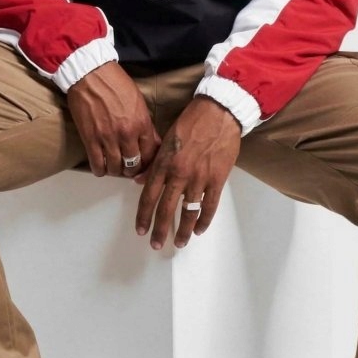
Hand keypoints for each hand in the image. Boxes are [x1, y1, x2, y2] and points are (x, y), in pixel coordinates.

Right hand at [67, 62, 160, 177]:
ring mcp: (107, 138)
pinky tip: (101, 167)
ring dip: (116, 171)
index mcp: (142, 123)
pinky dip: (100, 170)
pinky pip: (97, 164)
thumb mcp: (139, 102)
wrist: (90, 74)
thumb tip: (152, 142)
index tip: (143, 163)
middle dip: (132, 170)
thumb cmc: (115, 83)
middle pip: (133, 164)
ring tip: (114, 167)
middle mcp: (126, 134)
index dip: (147, 162)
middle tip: (128, 168)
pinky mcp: (90, 139)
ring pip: (115, 168)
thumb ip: (146, 124)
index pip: (150, 154)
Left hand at [135, 96, 240, 249]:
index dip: (143, 215)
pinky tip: (199, 230)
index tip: (140, 229)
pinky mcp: (217, 179)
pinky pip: (210, 206)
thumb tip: (138, 180)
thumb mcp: (166, 140)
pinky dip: (204, 220)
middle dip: (160, 229)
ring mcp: (199, 178)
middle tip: (156, 244)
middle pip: (166, 209)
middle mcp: (179, 174)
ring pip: (188, 212)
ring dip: (182, 230)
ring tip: (180, 243)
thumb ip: (153, 163)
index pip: (149, 196)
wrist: (218, 112)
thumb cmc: (191, 122)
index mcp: (164, 164)